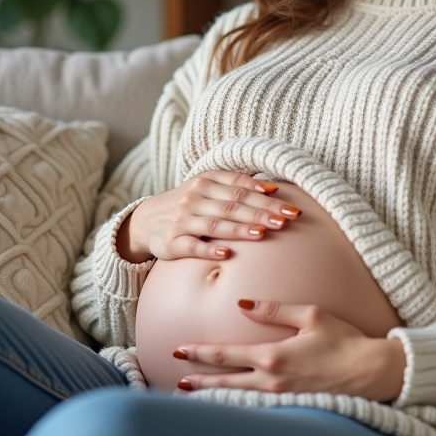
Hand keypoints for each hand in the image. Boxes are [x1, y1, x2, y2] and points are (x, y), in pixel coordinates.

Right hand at [118, 172, 301, 262]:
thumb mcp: (207, 187)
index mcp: (205, 182)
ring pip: (215, 224)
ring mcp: (182, 220)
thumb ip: (236, 186)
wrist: (146, 220)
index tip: (289, 204)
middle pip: (233, 205)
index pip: (240, 187)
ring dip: (240, 228)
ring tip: (262, 232)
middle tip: (286, 220)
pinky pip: (192, 246)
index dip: (265, 195)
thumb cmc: (188, 204)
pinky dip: (208, 249)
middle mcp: (194, 198)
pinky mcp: (172, 242)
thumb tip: (273, 188)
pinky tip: (225, 254)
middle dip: (261, 212)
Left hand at [172, 300, 405, 402]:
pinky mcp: (292, 403)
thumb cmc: (344, 339)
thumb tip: (243, 305)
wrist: (371, 371)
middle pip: (225, 381)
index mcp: (273, 355)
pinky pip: (256, 403)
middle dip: (198, 378)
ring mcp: (281, 395)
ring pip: (238, 396)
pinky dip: (237, 402)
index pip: (226, 354)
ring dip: (213, 394)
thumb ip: (274, 310)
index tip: (180, 349)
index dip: (200, 353)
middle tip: (176, 376)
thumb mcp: (310, 315)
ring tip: (193, 393)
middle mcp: (272, 379)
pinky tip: (228, 401)